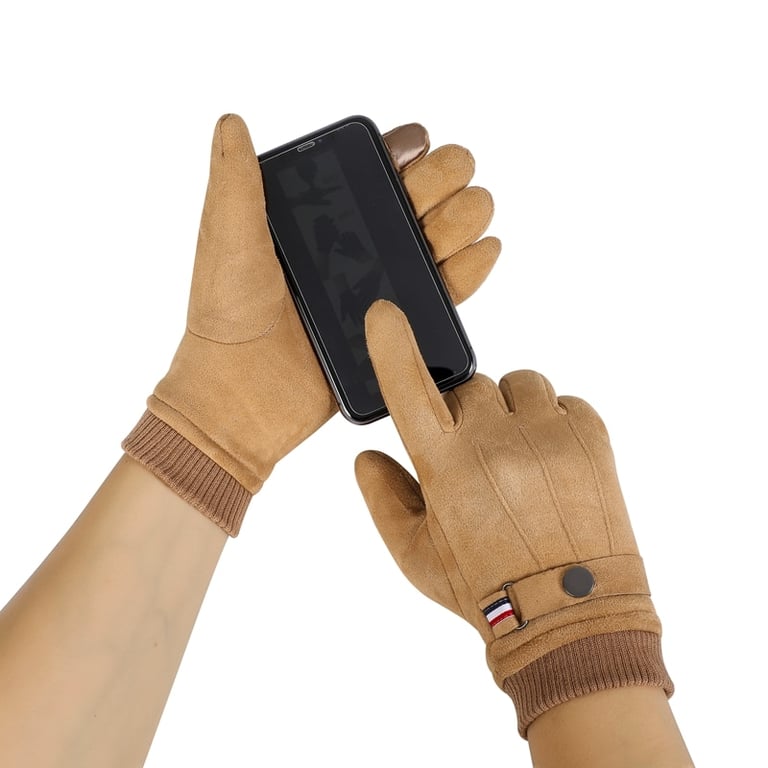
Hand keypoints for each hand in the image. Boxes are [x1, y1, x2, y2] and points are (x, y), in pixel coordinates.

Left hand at [123, 115, 499, 534]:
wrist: (241, 395)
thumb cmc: (225, 316)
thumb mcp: (227, 238)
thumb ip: (236, 181)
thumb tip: (232, 123)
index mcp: (325, 212)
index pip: (382, 163)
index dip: (409, 149)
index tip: (411, 151)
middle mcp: (361, 242)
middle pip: (430, 190)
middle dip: (445, 178)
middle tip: (424, 200)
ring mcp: (385, 282)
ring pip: (450, 231)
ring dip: (464, 216)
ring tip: (440, 233)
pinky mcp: (402, 323)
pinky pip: (451, 289)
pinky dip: (475, 266)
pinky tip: (481, 250)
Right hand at [355, 301, 671, 735]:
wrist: (572, 614)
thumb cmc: (486, 588)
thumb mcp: (416, 556)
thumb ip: (383, 499)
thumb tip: (366, 457)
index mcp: (445, 466)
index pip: (410, 390)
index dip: (392, 347)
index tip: (384, 314)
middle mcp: (495, 441)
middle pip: (470, 386)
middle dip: (467, 413)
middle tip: (478, 457)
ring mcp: (547, 435)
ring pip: (519, 384)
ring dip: (512, 410)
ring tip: (519, 455)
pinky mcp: (591, 436)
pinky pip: (563, 401)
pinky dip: (552, 422)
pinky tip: (551, 463)